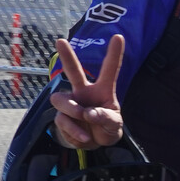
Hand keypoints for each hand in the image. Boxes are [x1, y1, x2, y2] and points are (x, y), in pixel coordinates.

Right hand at [51, 34, 124, 148]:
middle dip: (67, 56)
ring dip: (72, 110)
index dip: (114, 53)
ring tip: (83, 118)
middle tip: (60, 41)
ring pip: (60, 98)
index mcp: (103, 90)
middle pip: (73, 71)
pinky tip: (83, 137)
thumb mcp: (114, 125)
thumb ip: (105, 118)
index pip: (109, 70)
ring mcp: (72, 103)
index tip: (119, 36)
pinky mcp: (62, 117)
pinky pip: (62, 120)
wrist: (94, 144)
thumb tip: (89, 113)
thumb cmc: (107, 128)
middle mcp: (84, 92)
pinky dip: (73, 131)